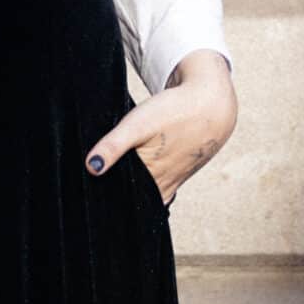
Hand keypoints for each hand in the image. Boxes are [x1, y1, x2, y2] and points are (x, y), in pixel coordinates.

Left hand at [85, 51, 235, 205]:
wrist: (211, 105)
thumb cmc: (175, 112)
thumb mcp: (138, 124)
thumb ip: (114, 146)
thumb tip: (92, 168)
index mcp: (151, 178)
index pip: (123, 198)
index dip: (108, 196)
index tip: (94, 192)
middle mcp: (163, 185)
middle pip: (135, 198)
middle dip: (118, 196)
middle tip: (100, 188)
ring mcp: (173, 180)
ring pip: (148, 193)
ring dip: (134, 189)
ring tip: (118, 180)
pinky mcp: (179, 172)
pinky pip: (159, 185)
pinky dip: (148, 182)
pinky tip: (141, 172)